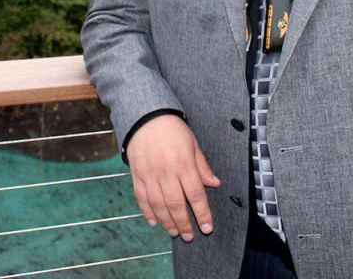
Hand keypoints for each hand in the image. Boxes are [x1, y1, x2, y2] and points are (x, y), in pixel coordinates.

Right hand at [126, 114, 220, 241]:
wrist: (145, 116)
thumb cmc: (173, 129)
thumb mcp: (193, 143)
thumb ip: (202, 166)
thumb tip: (215, 184)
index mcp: (183, 164)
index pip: (195, 194)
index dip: (202, 214)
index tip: (207, 228)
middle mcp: (166, 172)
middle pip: (176, 204)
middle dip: (184, 223)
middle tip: (189, 236)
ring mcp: (149, 174)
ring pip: (158, 204)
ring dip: (167, 221)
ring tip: (174, 232)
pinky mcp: (137, 174)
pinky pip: (142, 198)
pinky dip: (147, 212)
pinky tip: (154, 222)